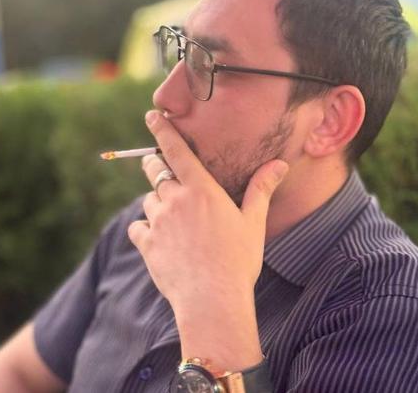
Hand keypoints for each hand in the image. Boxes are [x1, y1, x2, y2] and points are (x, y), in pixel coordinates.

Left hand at [127, 110, 287, 311]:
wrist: (213, 301)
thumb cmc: (238, 260)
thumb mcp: (253, 222)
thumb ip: (262, 189)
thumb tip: (279, 164)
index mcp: (201, 190)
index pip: (176, 151)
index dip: (162, 131)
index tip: (152, 116)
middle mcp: (175, 200)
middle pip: (155, 171)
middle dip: (155, 165)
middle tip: (161, 169)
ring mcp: (158, 222)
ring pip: (148, 200)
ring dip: (156, 202)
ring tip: (172, 216)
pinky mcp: (147, 245)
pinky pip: (137, 228)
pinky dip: (144, 228)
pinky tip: (157, 238)